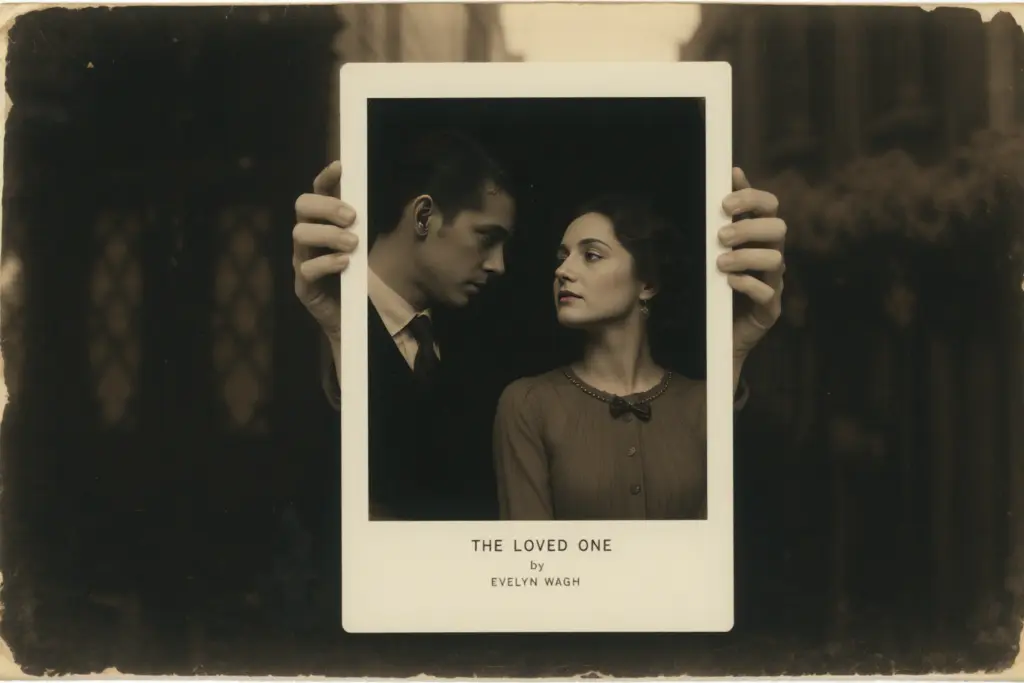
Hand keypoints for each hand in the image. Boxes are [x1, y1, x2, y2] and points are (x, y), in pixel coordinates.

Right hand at [292, 161, 358, 342]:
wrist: (353, 318)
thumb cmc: (357, 279)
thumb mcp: (363, 247)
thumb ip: (360, 227)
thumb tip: (373, 202)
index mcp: (321, 224)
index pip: (316, 193)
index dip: (325, 179)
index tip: (340, 168)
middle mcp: (307, 238)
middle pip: (302, 207)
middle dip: (327, 207)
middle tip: (351, 218)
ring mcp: (301, 260)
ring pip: (300, 233)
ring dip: (329, 234)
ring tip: (353, 244)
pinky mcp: (303, 285)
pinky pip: (307, 268)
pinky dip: (328, 262)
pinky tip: (345, 264)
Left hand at [717, 167, 786, 358]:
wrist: (717, 331)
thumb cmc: (718, 284)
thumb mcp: (716, 247)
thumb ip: (725, 215)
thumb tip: (731, 173)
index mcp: (760, 236)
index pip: (769, 206)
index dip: (751, 198)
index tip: (724, 202)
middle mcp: (771, 255)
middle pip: (778, 228)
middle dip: (749, 228)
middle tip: (721, 236)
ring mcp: (774, 282)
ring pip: (776, 259)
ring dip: (745, 257)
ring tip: (720, 263)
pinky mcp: (770, 309)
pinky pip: (768, 292)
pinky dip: (748, 284)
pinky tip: (729, 282)